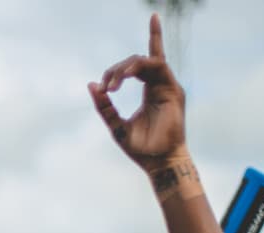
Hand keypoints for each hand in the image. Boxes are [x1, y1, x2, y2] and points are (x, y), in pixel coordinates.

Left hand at [87, 15, 186, 172]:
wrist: (158, 163)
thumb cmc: (141, 149)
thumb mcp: (116, 126)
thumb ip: (105, 107)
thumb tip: (91, 85)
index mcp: (150, 90)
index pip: (145, 62)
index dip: (151, 37)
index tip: (121, 62)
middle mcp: (160, 84)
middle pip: (138, 61)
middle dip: (117, 70)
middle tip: (106, 88)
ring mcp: (168, 86)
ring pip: (145, 61)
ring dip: (126, 68)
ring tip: (113, 85)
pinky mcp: (172, 90)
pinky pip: (158, 66)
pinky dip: (140, 66)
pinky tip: (126, 75)